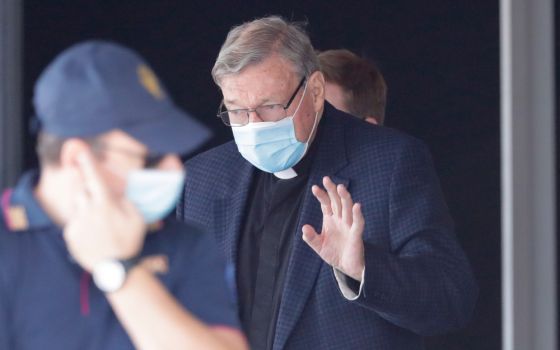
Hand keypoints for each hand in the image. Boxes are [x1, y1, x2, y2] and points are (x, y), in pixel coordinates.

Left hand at [63, 151, 145, 271]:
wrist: (116, 268)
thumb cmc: (130, 240)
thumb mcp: (138, 218)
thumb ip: (126, 201)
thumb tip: (116, 192)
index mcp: (106, 204)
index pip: (94, 178)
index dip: (87, 162)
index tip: (80, 150)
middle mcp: (88, 211)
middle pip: (80, 188)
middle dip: (81, 182)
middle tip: (85, 181)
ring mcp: (77, 223)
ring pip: (76, 204)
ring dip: (84, 203)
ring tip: (98, 216)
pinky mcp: (69, 234)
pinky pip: (73, 220)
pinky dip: (82, 221)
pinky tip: (93, 232)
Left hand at [302, 176, 364, 280]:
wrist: (347, 267)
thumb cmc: (334, 253)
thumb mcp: (319, 246)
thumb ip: (311, 238)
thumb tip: (304, 228)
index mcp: (331, 220)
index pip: (326, 204)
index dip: (321, 196)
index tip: (314, 188)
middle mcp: (341, 220)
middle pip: (337, 201)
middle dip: (332, 190)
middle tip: (326, 179)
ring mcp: (349, 226)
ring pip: (348, 208)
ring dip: (344, 198)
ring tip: (340, 187)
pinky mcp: (356, 235)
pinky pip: (358, 223)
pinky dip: (358, 215)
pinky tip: (357, 206)